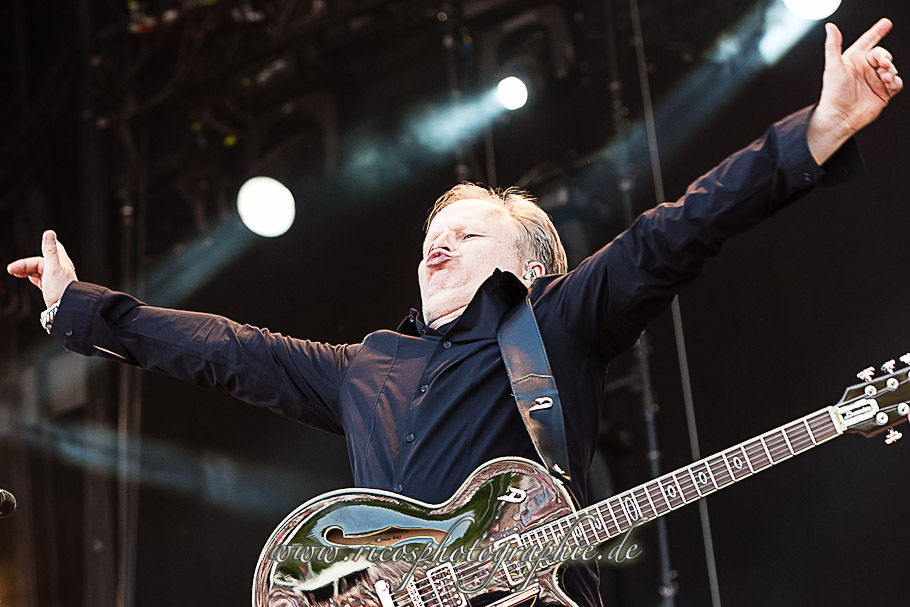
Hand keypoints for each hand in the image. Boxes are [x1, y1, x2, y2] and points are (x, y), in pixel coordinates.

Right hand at [6, 230, 77, 307]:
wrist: (67, 309)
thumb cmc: (61, 289)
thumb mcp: (53, 268)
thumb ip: (50, 250)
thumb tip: (49, 232)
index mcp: (61, 262)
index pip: (47, 252)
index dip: (35, 252)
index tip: (24, 256)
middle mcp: (60, 269)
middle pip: (40, 262)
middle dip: (25, 265)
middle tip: (10, 270)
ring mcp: (56, 279)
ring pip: (39, 271)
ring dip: (27, 271)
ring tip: (15, 273)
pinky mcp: (53, 288)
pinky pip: (41, 279)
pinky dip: (33, 277)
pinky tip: (29, 278)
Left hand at [808, 18, 902, 163]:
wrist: (839, 118)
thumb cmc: (832, 94)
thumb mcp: (833, 67)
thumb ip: (833, 46)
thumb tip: (830, 28)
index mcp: (853, 60)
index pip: (867, 42)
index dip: (877, 32)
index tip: (885, 24)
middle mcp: (864, 69)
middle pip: (882, 55)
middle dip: (885, 56)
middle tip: (884, 62)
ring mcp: (874, 80)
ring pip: (891, 68)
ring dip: (891, 70)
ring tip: (883, 76)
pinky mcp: (882, 93)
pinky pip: (896, 83)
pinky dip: (895, 81)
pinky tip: (889, 84)